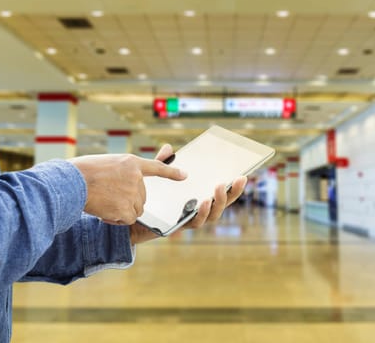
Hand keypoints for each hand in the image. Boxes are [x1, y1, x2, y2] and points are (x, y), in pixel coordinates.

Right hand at [69, 153, 186, 224]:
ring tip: (104, 201)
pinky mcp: (128, 208)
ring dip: (122, 210)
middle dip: (127, 200)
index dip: (171, 172)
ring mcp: (133, 192)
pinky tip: (103, 211)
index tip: (184, 175)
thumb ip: (123, 170)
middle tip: (108, 195)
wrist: (73, 183)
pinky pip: (128, 219)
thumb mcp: (107, 163)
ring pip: (136, 209)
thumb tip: (135, 179)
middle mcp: (136, 177)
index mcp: (131, 162)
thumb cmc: (83, 173)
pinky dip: (116, 219)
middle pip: (142, 197)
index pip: (156, 167)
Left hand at [129, 144, 246, 244]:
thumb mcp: (156, 179)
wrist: (131, 222)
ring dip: (218, 202)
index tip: (243, 175)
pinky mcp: (180, 227)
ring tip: (219, 188)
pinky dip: (201, 212)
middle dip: (232, 193)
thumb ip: (162, 165)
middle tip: (238, 179)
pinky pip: (194, 222)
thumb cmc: (149, 201)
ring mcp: (189, 220)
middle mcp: (197, 211)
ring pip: (212, 215)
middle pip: (221, 204)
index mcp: (196, 199)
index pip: (219, 194)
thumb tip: (168, 147)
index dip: (233, 187)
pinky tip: (202, 201)